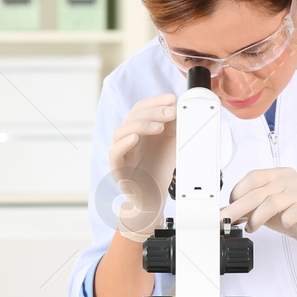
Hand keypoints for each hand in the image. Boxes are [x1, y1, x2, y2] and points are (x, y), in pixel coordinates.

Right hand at [108, 93, 177, 241]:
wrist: (153, 198)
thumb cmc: (160, 170)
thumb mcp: (173, 145)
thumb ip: (175, 128)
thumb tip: (182, 109)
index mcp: (139, 129)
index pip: (142, 108)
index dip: (156, 101)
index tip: (172, 98)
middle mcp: (127, 137)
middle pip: (134, 116)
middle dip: (154, 111)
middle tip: (172, 112)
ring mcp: (120, 151)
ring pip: (121, 130)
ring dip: (141, 124)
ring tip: (158, 126)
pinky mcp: (117, 167)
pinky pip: (114, 152)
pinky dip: (123, 143)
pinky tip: (135, 138)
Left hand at [225, 167, 296, 267]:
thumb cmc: (292, 215)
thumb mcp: (266, 209)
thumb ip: (248, 208)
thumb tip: (226, 211)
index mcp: (278, 174)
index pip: (253, 177)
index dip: (238, 192)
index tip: (228, 206)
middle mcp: (289, 179)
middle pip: (258, 192)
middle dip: (238, 208)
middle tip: (227, 220)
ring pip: (271, 202)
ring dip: (257, 217)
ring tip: (251, 228)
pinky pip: (291, 212)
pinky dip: (282, 220)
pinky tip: (281, 225)